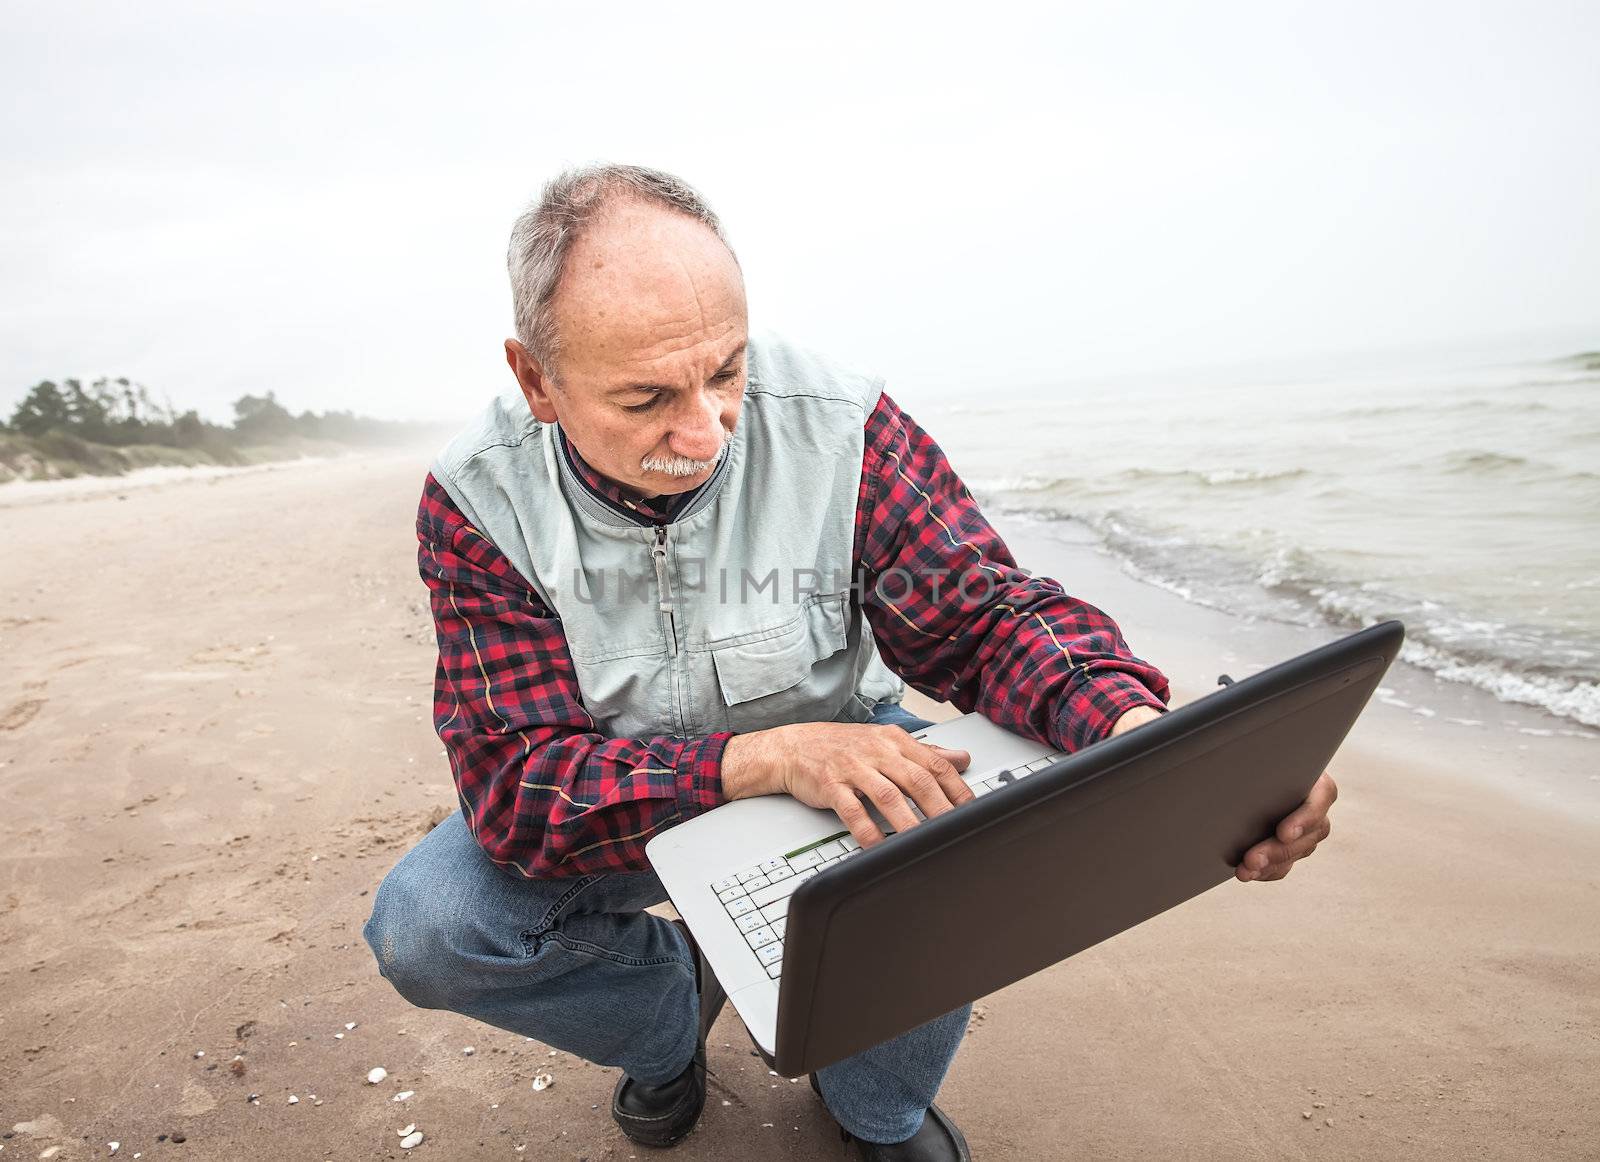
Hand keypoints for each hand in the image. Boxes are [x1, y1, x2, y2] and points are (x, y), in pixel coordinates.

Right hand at [721, 722, 972, 848]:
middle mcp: (877, 751)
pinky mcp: (831, 785)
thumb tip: (962, 759)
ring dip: (909, 822)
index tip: (973, 813)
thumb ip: (925, 754)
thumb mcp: (886, 743)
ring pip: (889, 796)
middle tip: (956, 832)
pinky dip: (867, 831)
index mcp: (895, 741)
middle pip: (918, 780)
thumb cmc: (842, 747)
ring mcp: (853, 767)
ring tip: (923, 844)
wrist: (792, 747)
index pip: (936, 765)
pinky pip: (853, 811)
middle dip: (941, 809)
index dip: (957, 790)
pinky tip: (878, 847)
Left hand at [1109, 704, 1337, 882]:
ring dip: (1273, 863)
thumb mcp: (1216, 734)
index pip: (1323, 793)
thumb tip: (1167, 729)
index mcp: (1305, 768)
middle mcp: (1308, 798)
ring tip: (1244, 869)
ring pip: (1300, 851)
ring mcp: (1300, 824)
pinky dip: (1267, 871)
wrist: (1211, 770)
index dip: (1306, 814)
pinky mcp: (1284, 844)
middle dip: (1281, 848)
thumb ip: (1205, 733)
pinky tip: (1246, 873)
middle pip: (1313, 830)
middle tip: (1251, 858)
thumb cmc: (1219, 745)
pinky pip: (1284, 864)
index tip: (1281, 829)